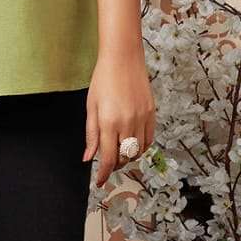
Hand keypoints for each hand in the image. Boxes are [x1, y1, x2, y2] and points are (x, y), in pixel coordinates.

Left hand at [83, 51, 155, 188]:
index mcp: (109, 122)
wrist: (123, 58)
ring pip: (138, 151)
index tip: (100, 181)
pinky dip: (141, 146)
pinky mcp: (152, 113)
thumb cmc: (103, 80)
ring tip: (119, 151)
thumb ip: (91, 134)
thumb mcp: (91, 107)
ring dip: (128, 156)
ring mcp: (142, 119)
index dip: (104, 174)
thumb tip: (89, 158)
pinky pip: (149, 139)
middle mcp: (127, 123)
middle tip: (107, 162)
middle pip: (124, 158)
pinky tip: (132, 142)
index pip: (108, 158)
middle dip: (115, 164)